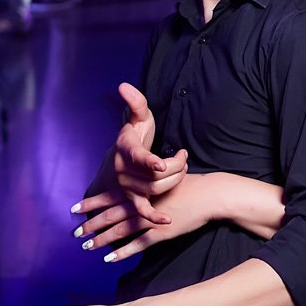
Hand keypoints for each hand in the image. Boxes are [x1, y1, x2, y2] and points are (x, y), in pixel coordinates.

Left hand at [76, 175, 214, 262]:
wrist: (208, 194)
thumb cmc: (190, 185)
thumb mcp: (165, 180)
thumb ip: (149, 186)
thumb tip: (139, 186)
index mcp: (141, 190)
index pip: (110, 197)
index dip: (91, 203)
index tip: (74, 208)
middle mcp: (141, 204)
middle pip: (109, 215)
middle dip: (90, 224)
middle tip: (75, 233)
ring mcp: (150, 219)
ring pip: (119, 231)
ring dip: (101, 239)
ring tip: (86, 246)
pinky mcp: (160, 233)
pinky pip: (137, 245)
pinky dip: (121, 252)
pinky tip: (108, 258)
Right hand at [108, 83, 189, 217]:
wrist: (121, 158)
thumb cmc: (134, 136)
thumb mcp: (137, 117)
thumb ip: (135, 102)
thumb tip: (124, 85)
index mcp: (125, 148)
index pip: (138, 156)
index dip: (150, 161)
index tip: (161, 164)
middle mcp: (123, 169)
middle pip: (155, 175)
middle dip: (177, 167)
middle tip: (184, 157)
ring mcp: (126, 186)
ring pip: (155, 189)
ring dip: (174, 181)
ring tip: (182, 170)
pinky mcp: (131, 199)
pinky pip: (142, 211)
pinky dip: (154, 217)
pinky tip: (167, 220)